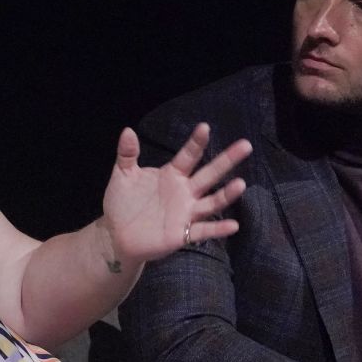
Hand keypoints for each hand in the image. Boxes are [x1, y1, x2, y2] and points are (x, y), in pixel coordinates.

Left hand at [100, 123, 251, 262]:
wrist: (116, 235)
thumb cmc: (122, 204)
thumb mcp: (122, 176)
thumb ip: (127, 154)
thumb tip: (128, 131)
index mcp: (172, 175)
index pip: (188, 156)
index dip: (196, 142)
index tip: (205, 127)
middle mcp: (184, 192)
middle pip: (209, 174)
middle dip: (227, 160)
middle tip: (245, 145)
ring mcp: (186, 213)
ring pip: (212, 201)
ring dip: (227, 194)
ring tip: (241, 184)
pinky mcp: (182, 233)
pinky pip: (203, 230)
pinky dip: (218, 228)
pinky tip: (233, 225)